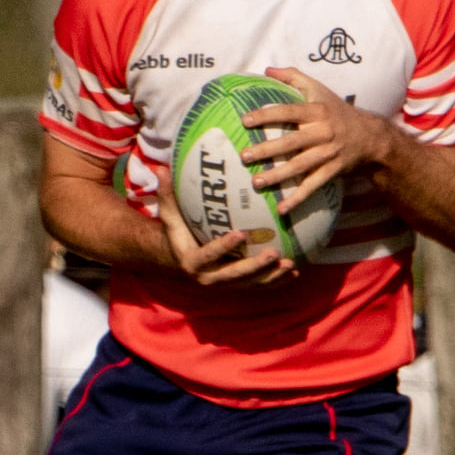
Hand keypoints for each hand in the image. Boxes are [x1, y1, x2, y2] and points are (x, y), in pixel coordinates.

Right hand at [152, 166, 295, 286]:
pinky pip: (259, 286)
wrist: (181, 259)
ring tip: (289, 264)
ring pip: (250, 284)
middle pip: (234, 275)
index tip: (239, 234)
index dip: (223, 246)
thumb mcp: (170, 214)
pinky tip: (294, 270)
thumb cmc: (179, 231)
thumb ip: (166, 194)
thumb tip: (160, 168)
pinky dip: (276, 281)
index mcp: (192, 261)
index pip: (208, 255)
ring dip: (271, 277)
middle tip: (273, 253)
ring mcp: (225, 285)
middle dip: (255, 267)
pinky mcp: (238, 286)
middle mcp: (208, 277)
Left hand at [240, 65, 386, 212]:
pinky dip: (298, 198)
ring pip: (300, 166)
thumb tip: (266, 70)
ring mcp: (328, 153)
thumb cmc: (337, 110)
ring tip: (257, 182)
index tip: (246, 121)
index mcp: (316, 111)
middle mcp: (322, 132)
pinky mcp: (333, 171)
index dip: (267, 115)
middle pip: (291, 142)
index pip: (288, 111)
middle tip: (244, 156)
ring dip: (278, 175)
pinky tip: (281, 209)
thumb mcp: (319, 89)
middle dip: (267, 150)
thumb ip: (293, 77)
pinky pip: (313, 186)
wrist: (370, 136)